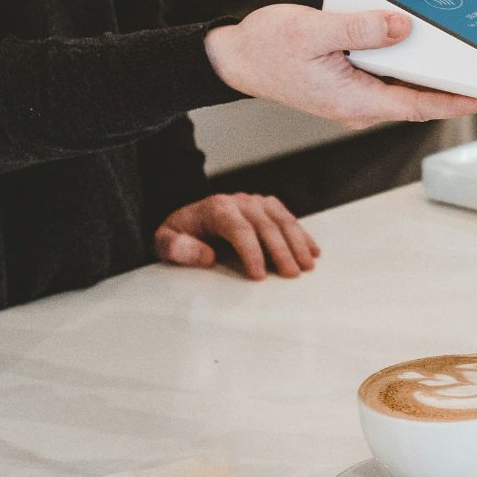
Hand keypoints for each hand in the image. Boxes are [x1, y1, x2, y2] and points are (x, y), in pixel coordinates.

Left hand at [155, 192, 320, 278]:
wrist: (188, 217)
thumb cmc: (180, 233)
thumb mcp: (164, 241)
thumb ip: (177, 248)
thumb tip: (205, 255)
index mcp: (216, 208)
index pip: (239, 229)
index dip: (252, 252)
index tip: (259, 275)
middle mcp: (239, 201)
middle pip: (266, 225)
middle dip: (281, 251)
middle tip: (291, 274)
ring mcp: (255, 202)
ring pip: (282, 220)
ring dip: (297, 243)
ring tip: (306, 266)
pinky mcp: (266, 206)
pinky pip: (288, 218)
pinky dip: (302, 234)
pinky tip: (313, 251)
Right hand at [205, 4, 476, 128]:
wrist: (234, 57)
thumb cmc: (266, 48)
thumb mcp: (314, 31)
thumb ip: (361, 29)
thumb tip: (401, 26)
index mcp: (354, 100)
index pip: (419, 105)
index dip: (458, 101)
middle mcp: (358, 105)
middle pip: (418, 97)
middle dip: (453, 84)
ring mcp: (354, 96)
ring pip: (403, 86)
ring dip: (430, 72)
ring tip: (461, 51)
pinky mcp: (348, 83)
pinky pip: (387, 75)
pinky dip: (406, 61)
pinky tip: (415, 40)